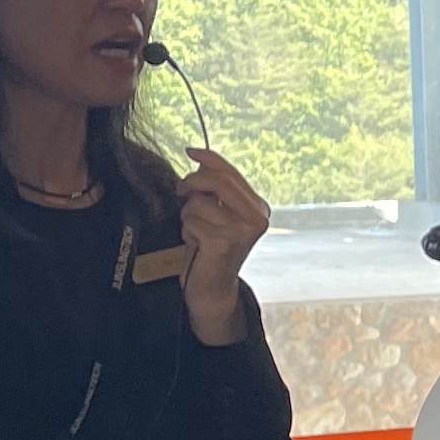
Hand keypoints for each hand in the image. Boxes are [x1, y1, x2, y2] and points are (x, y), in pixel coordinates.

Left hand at [177, 148, 269, 344]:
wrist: (212, 288)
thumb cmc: (210, 249)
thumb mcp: (216, 214)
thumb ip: (214, 188)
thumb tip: (199, 158)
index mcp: (258, 208)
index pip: (231, 173)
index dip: (208, 159)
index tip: (190, 150)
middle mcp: (256, 218)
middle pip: (217, 181)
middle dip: (192, 183)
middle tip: (181, 192)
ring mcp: (243, 231)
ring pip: (199, 203)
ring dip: (189, 216)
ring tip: (196, 231)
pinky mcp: (225, 243)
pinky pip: (193, 221)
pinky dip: (188, 231)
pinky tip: (196, 243)